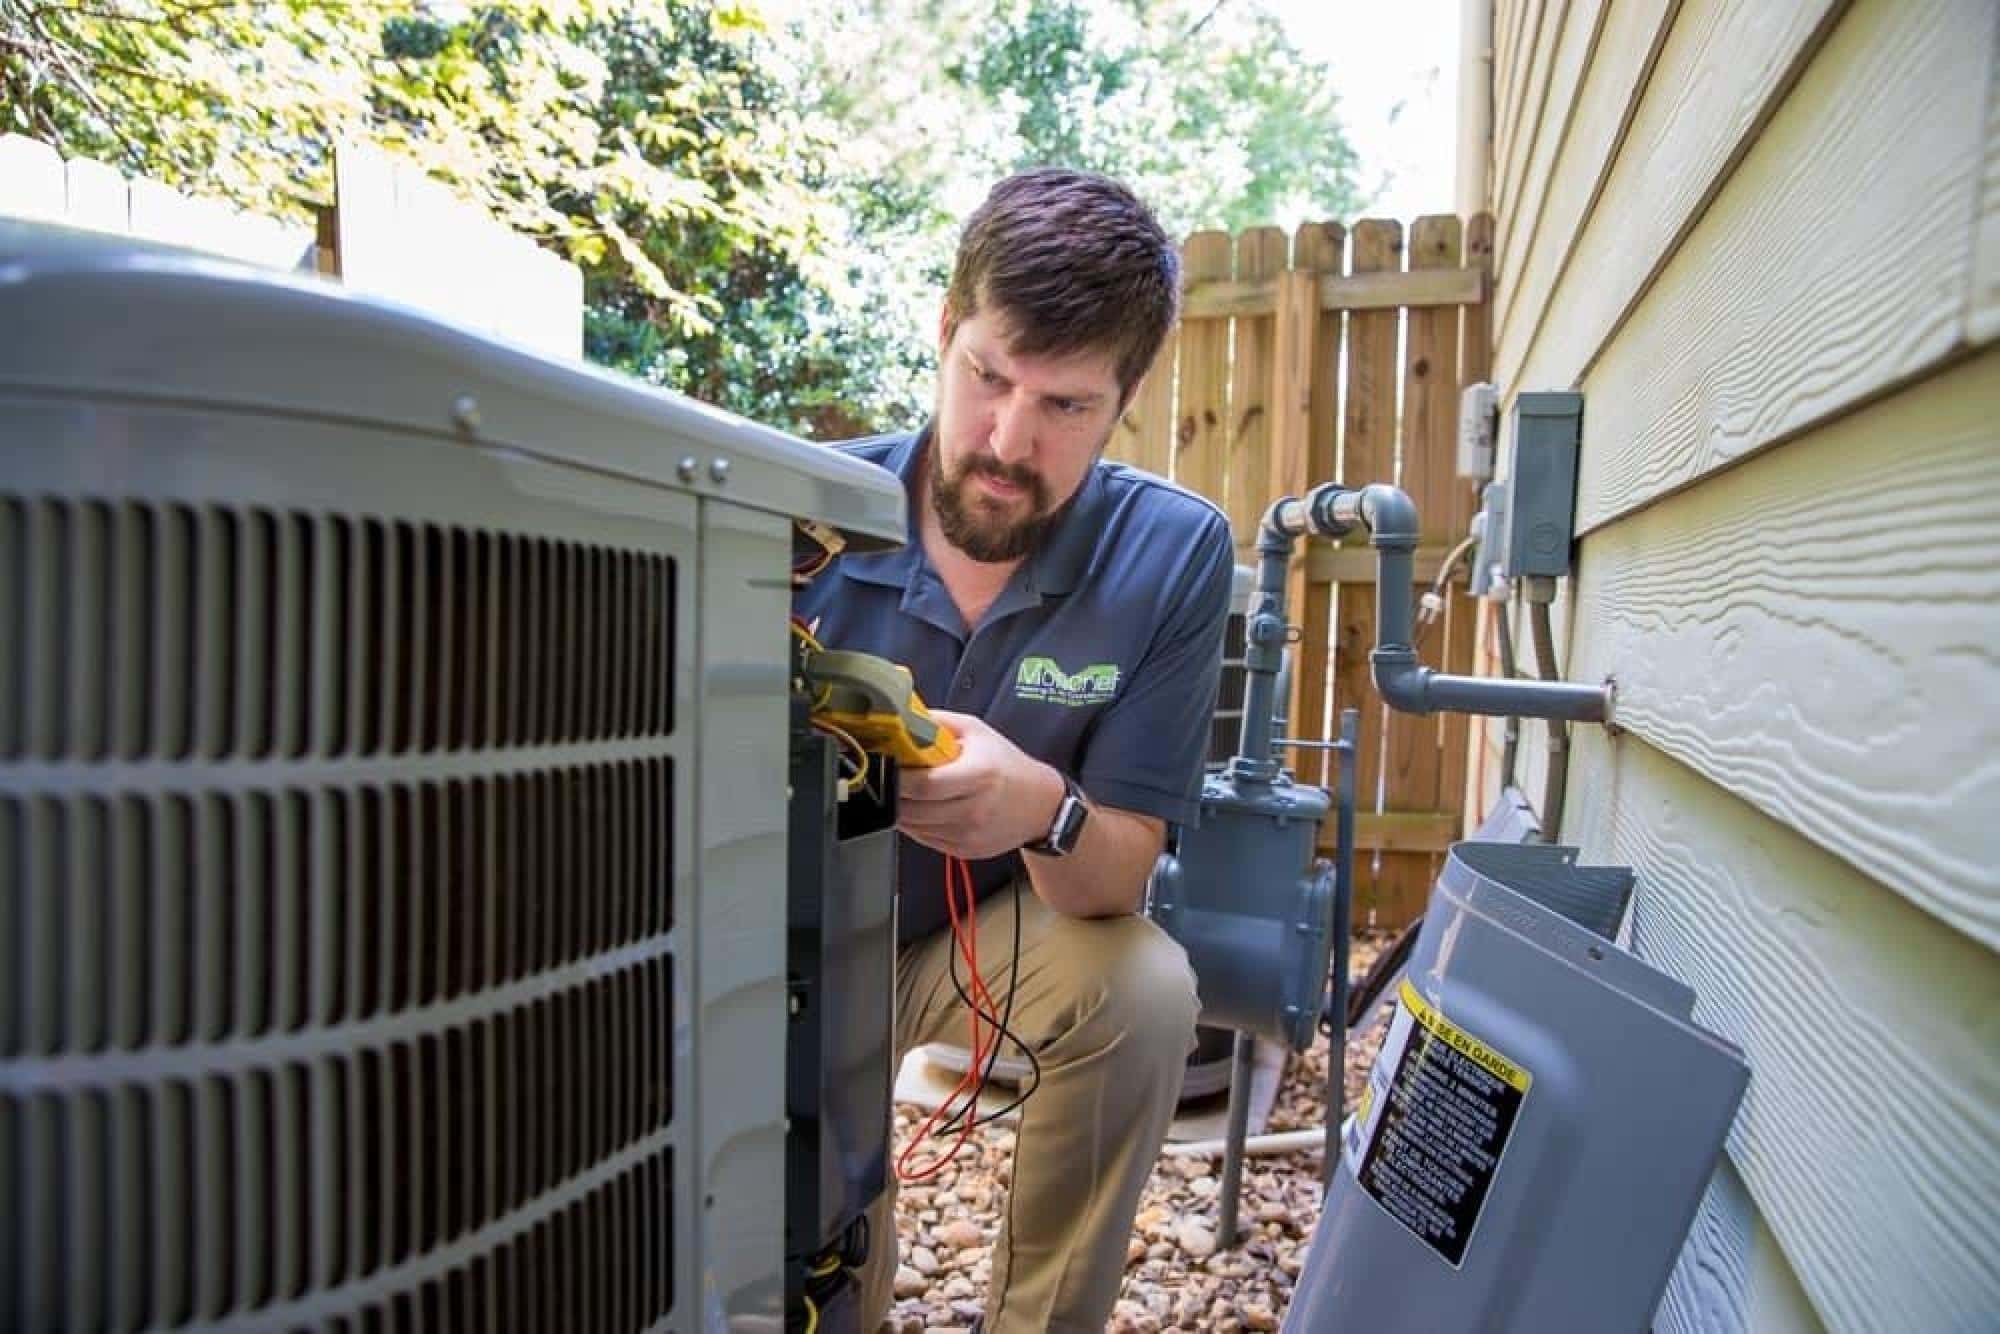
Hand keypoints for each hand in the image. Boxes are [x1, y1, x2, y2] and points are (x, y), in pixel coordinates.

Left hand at [897, 709, 1064, 860]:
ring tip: (905, 792)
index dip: (898, 777)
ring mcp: (968, 834)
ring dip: (901, 810)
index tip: (886, 765)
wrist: (1040, 806)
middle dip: (893, 794)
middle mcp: (974, 809)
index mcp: (980, 775)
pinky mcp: (963, 851)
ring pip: (914, 828)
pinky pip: (924, 839)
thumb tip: (901, 717)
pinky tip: (923, 807)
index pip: (925, 784)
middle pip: (913, 809)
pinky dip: (915, 824)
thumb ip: (938, 722)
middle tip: (887, 778)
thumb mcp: (977, 731)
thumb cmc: (1006, 765)